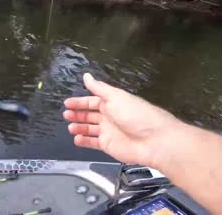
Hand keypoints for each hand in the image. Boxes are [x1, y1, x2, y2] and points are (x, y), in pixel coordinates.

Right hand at [63, 73, 180, 166]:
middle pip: (89, 114)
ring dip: (79, 127)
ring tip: (70, 127)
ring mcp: (109, 131)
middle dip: (77, 114)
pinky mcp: (108, 145)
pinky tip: (77, 139)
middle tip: (66, 114)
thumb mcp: (116, 97)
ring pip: (89, 128)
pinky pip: (92, 143)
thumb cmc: (138, 116)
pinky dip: (84, 141)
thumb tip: (87, 76)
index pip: (92, 100)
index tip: (67, 103)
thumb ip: (99, 88)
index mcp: (112, 103)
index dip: (80, 102)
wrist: (154, 141)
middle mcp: (110, 116)